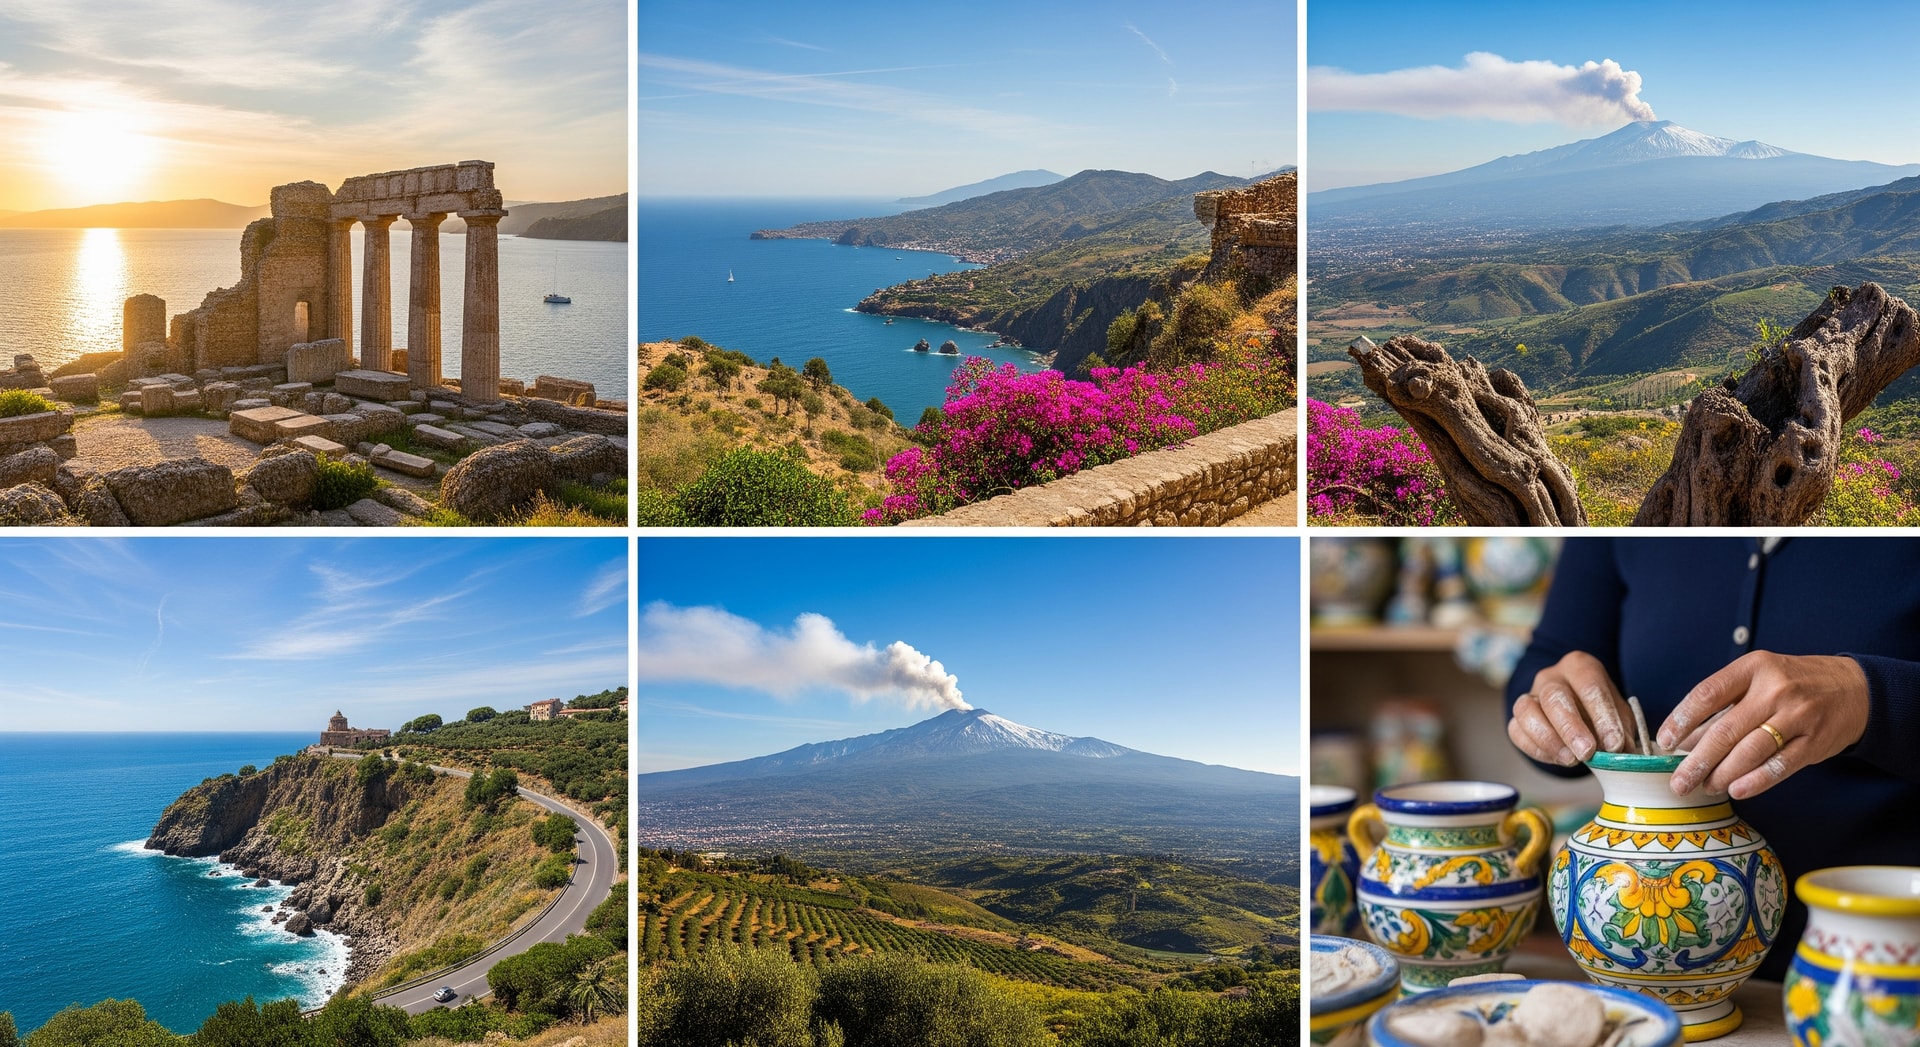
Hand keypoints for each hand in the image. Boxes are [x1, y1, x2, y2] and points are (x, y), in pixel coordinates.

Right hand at [1508, 651, 1631, 766]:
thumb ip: (1621, 731)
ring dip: (1549, 739)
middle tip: (1587, 752)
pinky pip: (1516, 731)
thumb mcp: (1619, 716)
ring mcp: (1530, 695)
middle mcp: (1552, 677)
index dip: (1602, 716)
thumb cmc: (1600, 713)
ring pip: (1526, 710)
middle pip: (1553, 696)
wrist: (1579, 714)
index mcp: (1580, 667)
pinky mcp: (1518, 718)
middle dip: (1570, 727)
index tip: (1614, 744)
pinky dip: (1536, 749)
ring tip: (1571, 759)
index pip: (1590, 686)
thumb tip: (1621, 751)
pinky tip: (1558, 759)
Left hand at [1659, 652, 1869, 799]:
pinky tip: (1736, 790)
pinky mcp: (1814, 741)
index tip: (1664, 742)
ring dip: (1722, 774)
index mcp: (1753, 668)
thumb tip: (1684, 741)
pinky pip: (1780, 765)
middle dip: (1697, 760)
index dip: (1682, 720)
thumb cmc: (1793, 684)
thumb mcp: (1756, 681)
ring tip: (1704, 787)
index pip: (1707, 694)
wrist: (1855, 688)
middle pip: (1725, 730)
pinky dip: (1755, 781)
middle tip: (1679, 781)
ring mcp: (1797, 715)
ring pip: (1750, 751)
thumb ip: (1722, 707)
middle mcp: (1774, 689)